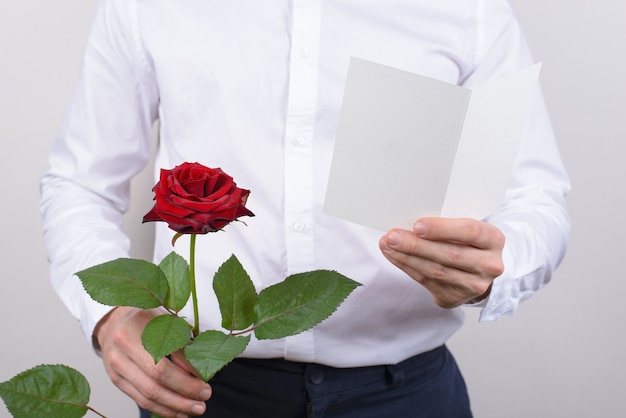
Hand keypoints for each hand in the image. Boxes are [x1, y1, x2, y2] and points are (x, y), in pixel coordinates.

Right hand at [94, 306, 211, 417]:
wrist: (114, 323)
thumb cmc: (144, 319)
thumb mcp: (164, 321)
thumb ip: (179, 344)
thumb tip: (197, 372)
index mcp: (133, 332)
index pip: (164, 359)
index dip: (186, 374)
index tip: (206, 380)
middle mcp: (121, 352)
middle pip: (155, 381)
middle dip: (184, 392)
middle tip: (205, 397)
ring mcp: (116, 369)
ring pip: (147, 395)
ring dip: (175, 406)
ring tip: (195, 409)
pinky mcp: (117, 381)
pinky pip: (140, 400)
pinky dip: (161, 408)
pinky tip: (178, 411)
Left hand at [379, 217, 504, 307]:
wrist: (481, 268)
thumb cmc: (469, 240)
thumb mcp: (468, 226)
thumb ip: (449, 223)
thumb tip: (413, 222)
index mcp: (494, 240)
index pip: (470, 232)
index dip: (442, 229)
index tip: (417, 225)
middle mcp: (488, 265)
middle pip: (449, 255)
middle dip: (416, 245)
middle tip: (393, 236)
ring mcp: (473, 286)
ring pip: (435, 271)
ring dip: (406, 257)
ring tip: (387, 245)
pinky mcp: (455, 298)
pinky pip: (426, 282)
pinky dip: (407, 267)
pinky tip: (394, 256)